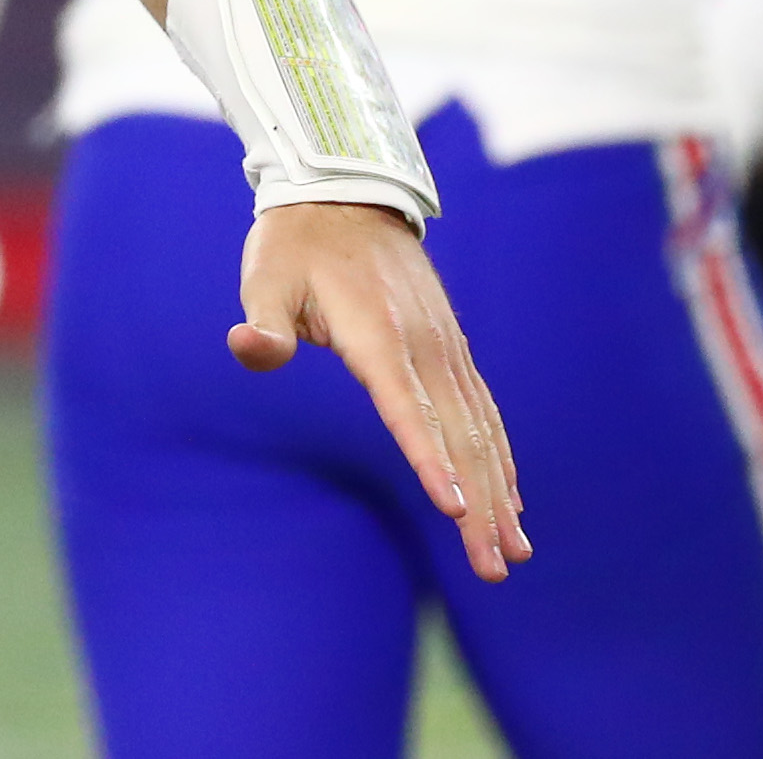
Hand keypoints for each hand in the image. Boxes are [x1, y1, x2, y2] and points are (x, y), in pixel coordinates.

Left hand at [234, 201, 528, 580]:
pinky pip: (484, 411)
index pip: (407, 409)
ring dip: (500, 492)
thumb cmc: (294, 246)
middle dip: (480, 505)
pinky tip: (510, 498)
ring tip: (514, 552)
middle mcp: (425, 347)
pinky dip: (500, 457)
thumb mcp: (266, 278)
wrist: (344, 196)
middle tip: (495, 567)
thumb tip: (248, 349)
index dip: (429, 460)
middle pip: (458, 436)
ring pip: (481, 431)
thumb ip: (264, 324)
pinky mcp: (452, 349)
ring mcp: (446, 349)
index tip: (454, 510)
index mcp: (379, 336)